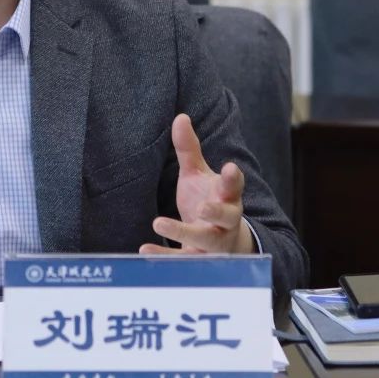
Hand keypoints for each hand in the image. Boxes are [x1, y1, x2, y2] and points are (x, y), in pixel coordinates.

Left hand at [139, 113, 253, 254]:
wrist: (223, 244)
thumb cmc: (208, 200)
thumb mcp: (198, 176)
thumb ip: (189, 150)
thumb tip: (180, 117)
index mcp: (227, 196)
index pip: (234, 186)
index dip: (232, 178)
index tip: (229, 168)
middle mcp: (225, 221)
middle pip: (227, 217)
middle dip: (217, 212)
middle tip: (203, 207)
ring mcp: (213, 243)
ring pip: (204, 241)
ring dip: (183, 233)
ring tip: (159, 222)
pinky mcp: (198, 260)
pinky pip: (182, 260)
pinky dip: (163, 255)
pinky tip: (145, 249)